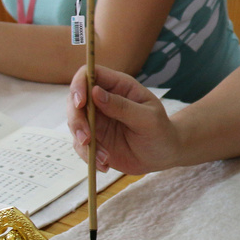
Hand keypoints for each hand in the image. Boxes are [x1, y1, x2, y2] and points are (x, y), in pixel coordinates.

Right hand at [68, 64, 183, 174]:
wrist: (164, 155)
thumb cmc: (161, 131)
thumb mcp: (147, 119)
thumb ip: (122, 106)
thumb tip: (95, 92)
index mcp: (118, 86)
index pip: (89, 75)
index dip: (79, 85)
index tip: (80, 103)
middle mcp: (103, 101)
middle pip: (75, 100)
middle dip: (76, 119)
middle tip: (87, 138)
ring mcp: (97, 120)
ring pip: (74, 124)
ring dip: (83, 141)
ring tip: (104, 158)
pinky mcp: (95, 139)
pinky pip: (81, 145)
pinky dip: (89, 156)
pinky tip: (105, 164)